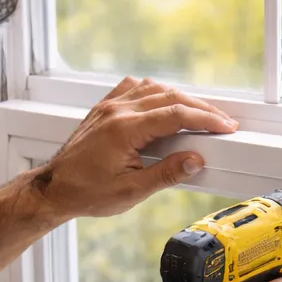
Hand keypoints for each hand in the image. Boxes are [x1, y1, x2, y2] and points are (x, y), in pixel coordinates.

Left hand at [30, 77, 236, 220]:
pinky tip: (165, 103)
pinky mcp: (105, 108)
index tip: (225, 126)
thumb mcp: (131, 191)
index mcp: (124, 129)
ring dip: (181, 99)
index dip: (206, 119)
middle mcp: (117, 111)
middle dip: (201, 108)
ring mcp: (110, 106)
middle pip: (170, 97)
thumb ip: (166, 174)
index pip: (175, 115)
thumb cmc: (87, 192)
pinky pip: (136, 89)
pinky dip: (156, 93)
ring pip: (154, 89)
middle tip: (222, 122)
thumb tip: (195, 160)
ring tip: (199, 115)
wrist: (55, 189)